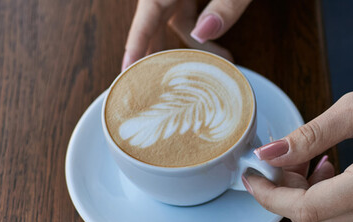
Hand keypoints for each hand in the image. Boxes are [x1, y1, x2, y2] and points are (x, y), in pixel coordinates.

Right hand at [121, 0, 251, 69]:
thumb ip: (225, 6)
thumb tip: (204, 35)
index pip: (147, 15)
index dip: (135, 44)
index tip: (126, 70)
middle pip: (155, 18)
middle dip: (161, 50)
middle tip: (163, 83)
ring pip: (173, 14)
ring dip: (190, 40)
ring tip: (217, 63)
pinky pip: (187, 6)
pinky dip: (198, 25)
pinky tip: (216, 45)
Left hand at [245, 67, 352, 221]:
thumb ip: (310, 134)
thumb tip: (269, 154)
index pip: (307, 209)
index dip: (270, 195)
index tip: (252, 174)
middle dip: (287, 194)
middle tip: (292, 157)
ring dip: (307, 201)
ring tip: (319, 162)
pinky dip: (326, 207)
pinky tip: (336, 175)